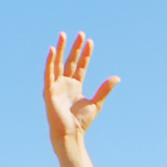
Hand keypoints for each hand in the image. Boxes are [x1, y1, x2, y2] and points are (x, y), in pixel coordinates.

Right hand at [45, 32, 119, 149]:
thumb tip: (117, 77)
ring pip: (58, 63)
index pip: (81, 66)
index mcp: (75, 86)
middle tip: (80, 33)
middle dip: (75, 47)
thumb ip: (104, 89)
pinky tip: (51, 50)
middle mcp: (65, 83)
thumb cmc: (81, 122)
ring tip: (63, 35)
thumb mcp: (96, 103)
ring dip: (60, 49)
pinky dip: (49, 62)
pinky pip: (48, 73)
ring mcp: (56, 86)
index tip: (90, 41)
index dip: (86, 54)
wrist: (70, 134)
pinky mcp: (49, 91)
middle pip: (70, 61)